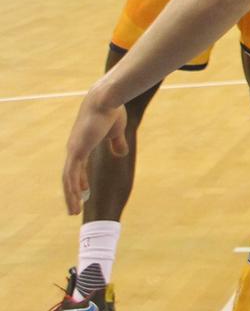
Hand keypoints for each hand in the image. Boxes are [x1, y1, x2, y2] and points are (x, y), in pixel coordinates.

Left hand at [62, 91, 127, 213]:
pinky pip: (72, 174)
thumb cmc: (111, 111)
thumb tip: (120, 154)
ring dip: (71, 196)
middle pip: (70, 176)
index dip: (80, 181)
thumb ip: (116, 143)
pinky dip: (74, 187)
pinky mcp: (77, 150)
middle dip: (73, 193)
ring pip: (69, 179)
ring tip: (74, 211)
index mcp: (82, 144)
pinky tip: (77, 198)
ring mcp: (74, 150)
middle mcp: (74, 148)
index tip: (84, 192)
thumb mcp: (116, 130)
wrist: (107, 99)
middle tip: (76, 208)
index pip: (77, 167)